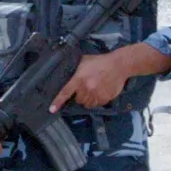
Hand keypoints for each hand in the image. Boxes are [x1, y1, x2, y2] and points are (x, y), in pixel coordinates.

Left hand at [50, 44, 170, 111]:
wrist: (118, 65)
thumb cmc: (100, 61)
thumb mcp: (84, 61)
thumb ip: (75, 69)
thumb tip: (66, 72)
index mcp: (79, 79)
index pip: (65, 92)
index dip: (58, 102)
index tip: (52, 110)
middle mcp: (86, 88)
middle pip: (78, 100)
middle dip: (80, 95)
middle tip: (85, 87)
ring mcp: (96, 95)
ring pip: (87, 104)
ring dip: (88, 99)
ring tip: (93, 89)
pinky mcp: (105, 98)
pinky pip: (97, 104)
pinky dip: (97, 100)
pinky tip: (100, 91)